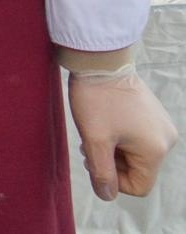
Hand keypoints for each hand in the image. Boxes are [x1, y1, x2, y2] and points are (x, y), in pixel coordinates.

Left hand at [68, 65, 178, 200]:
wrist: (100, 61)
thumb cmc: (96, 99)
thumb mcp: (94, 140)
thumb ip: (101, 172)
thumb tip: (107, 195)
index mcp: (155, 150)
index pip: (139, 186)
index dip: (114, 180)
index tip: (94, 160)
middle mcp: (166, 139)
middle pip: (138, 170)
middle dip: (111, 163)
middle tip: (89, 145)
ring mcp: (161, 125)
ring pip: (136, 154)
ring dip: (113, 149)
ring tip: (94, 132)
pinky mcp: (153, 115)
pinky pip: (138, 138)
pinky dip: (119, 137)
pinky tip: (104, 123)